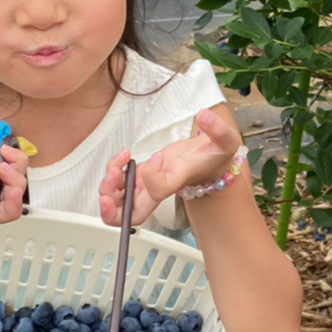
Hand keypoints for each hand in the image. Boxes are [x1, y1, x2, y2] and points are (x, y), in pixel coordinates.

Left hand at [99, 109, 243, 227]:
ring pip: (118, 202)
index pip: (158, 191)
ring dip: (107, 188)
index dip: (152, 175)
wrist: (210, 161)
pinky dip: (112, 171)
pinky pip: (118, 183)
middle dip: (111, 210)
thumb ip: (218, 130)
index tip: (159, 156)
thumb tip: (205, 116)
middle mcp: (158, 190)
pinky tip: (124, 155)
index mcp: (176, 183)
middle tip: (107, 195)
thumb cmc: (215, 157)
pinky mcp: (140, 175)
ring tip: (116, 167)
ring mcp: (147, 185)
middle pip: (130, 216)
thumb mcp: (224, 142)